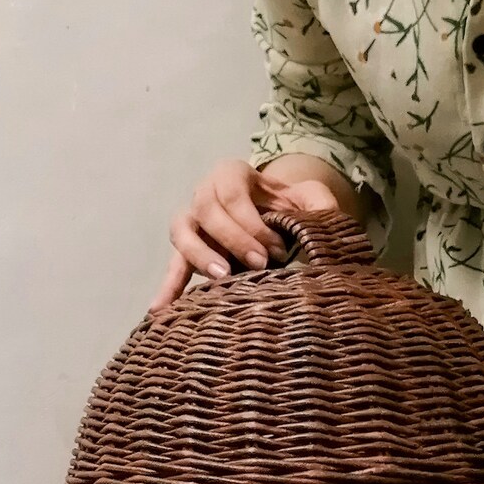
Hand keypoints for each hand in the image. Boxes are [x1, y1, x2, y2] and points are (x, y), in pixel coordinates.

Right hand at [149, 159, 340, 311]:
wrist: (273, 216)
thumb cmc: (288, 207)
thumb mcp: (309, 198)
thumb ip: (320, 204)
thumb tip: (323, 223)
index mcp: (231, 174)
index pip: (234, 194)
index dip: (253, 223)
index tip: (278, 250)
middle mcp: (204, 193)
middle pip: (206, 210)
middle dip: (233, 239)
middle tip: (260, 265)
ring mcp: (191, 222)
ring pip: (182, 233)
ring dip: (200, 256)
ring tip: (221, 279)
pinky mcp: (186, 252)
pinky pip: (172, 266)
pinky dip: (168, 287)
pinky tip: (160, 310)